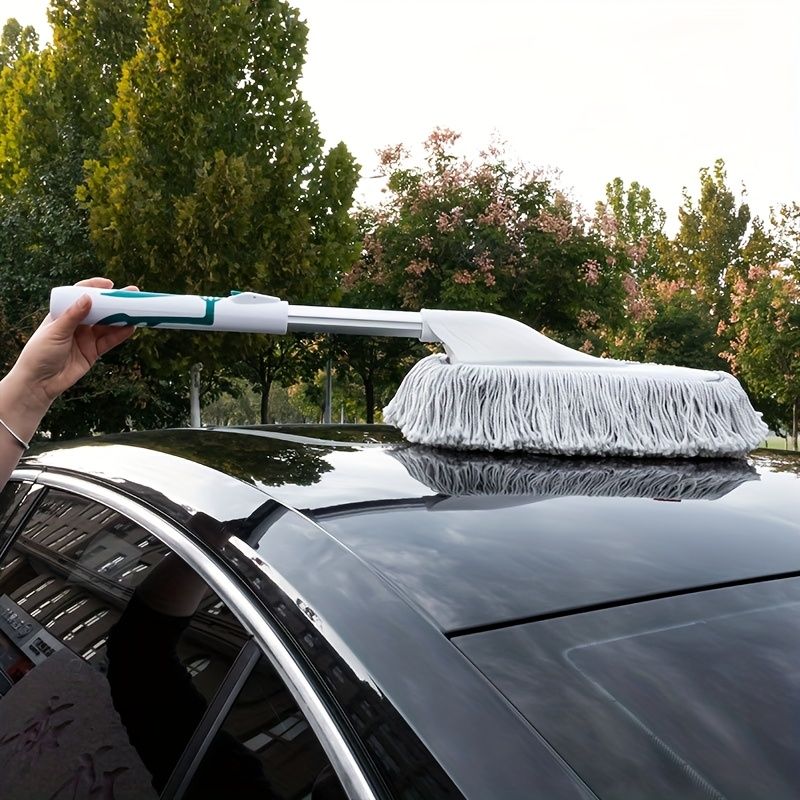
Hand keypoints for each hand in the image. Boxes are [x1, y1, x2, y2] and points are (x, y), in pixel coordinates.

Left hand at [11, 277, 136, 410]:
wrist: (39, 382)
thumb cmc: (40, 353)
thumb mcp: (56, 332)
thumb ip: (73, 316)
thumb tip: (88, 297)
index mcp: (63, 314)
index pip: (80, 295)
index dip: (95, 288)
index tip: (110, 285)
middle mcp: (76, 324)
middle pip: (99, 309)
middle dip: (115, 302)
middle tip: (132, 294)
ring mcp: (86, 338)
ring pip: (107, 325)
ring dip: (122, 317)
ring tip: (137, 310)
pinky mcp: (93, 352)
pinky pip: (110, 341)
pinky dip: (120, 334)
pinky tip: (131, 327)